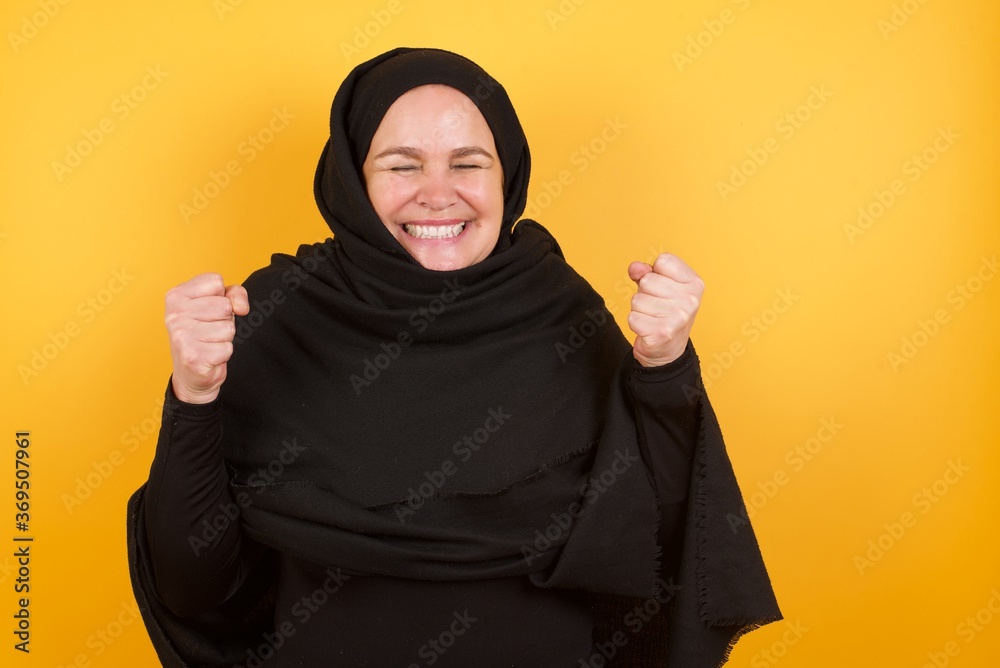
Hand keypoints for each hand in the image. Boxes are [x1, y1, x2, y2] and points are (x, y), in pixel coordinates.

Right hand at [164, 273, 248, 403]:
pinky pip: (227, 348)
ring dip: (224, 338)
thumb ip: (234, 293)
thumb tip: (241, 308)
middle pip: (224, 306)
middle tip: (210, 330)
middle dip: (224, 319)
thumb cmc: (205, 333)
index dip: (221, 296)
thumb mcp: (219, 304)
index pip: (216, 281)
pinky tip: (209, 356)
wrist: (192, 373)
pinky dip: (223, 354)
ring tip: (209, 342)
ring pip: (228, 328)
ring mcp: (181, 336)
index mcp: (176, 295)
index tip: (209, 310)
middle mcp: (174, 314)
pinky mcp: (192, 357)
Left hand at [627, 253, 703, 366]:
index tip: (662, 287)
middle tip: (656, 307)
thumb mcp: (661, 288)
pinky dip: (635, 323)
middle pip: (647, 280)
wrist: (667, 351)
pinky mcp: (662, 332)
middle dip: (645, 293)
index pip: (663, 260)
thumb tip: (635, 268)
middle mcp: (690, 300)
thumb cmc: (665, 314)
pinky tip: (648, 328)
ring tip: (652, 318)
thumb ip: (646, 272)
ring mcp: (678, 317)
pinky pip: (633, 317)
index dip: (655, 272)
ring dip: (639, 309)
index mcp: (694, 283)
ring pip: (637, 299)